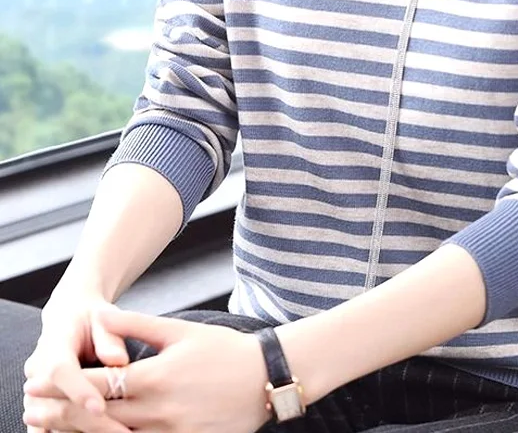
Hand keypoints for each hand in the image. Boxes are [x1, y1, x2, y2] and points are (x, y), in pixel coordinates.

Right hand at [22, 289, 130, 432]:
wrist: (71, 318)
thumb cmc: (93, 318)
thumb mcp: (105, 318)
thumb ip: (111, 338)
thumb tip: (119, 361)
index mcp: (55, 343)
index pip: (60, 370)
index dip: (78, 390)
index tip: (100, 408)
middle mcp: (38, 371)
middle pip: (55, 404)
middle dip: (87, 422)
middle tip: (120, 432)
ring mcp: (35, 392)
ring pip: (50, 422)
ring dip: (80, 432)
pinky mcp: (40, 407)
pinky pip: (49, 427)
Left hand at [25, 307, 272, 432]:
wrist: (266, 378)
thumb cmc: (224, 349)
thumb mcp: (181, 331)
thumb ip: (138, 326)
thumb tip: (102, 315)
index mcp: (156, 376)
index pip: (97, 384)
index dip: (62, 386)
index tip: (36, 384)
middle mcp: (158, 410)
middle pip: (98, 418)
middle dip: (61, 415)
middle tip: (32, 412)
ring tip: (53, 430)